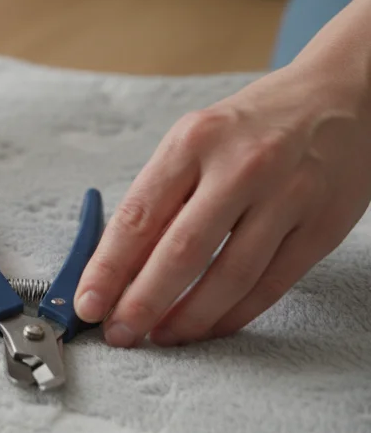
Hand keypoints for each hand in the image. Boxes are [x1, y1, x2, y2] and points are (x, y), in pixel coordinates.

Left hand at [74, 58, 370, 346]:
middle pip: (181, 253)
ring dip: (189, 317)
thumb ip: (161, 197)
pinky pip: (270, 284)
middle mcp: (241, 167)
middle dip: (143, 303)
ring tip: (163, 335)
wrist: (343, 96)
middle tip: (121, 333)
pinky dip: (234, 314)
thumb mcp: (196, 140)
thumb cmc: (256, 125)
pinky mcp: (322, 226)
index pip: (138, 217)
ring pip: (229, 277)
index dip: (108, 269)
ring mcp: (287, 197)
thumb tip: (118, 265)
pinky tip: (209, 326)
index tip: (88, 303)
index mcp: (194, 142)